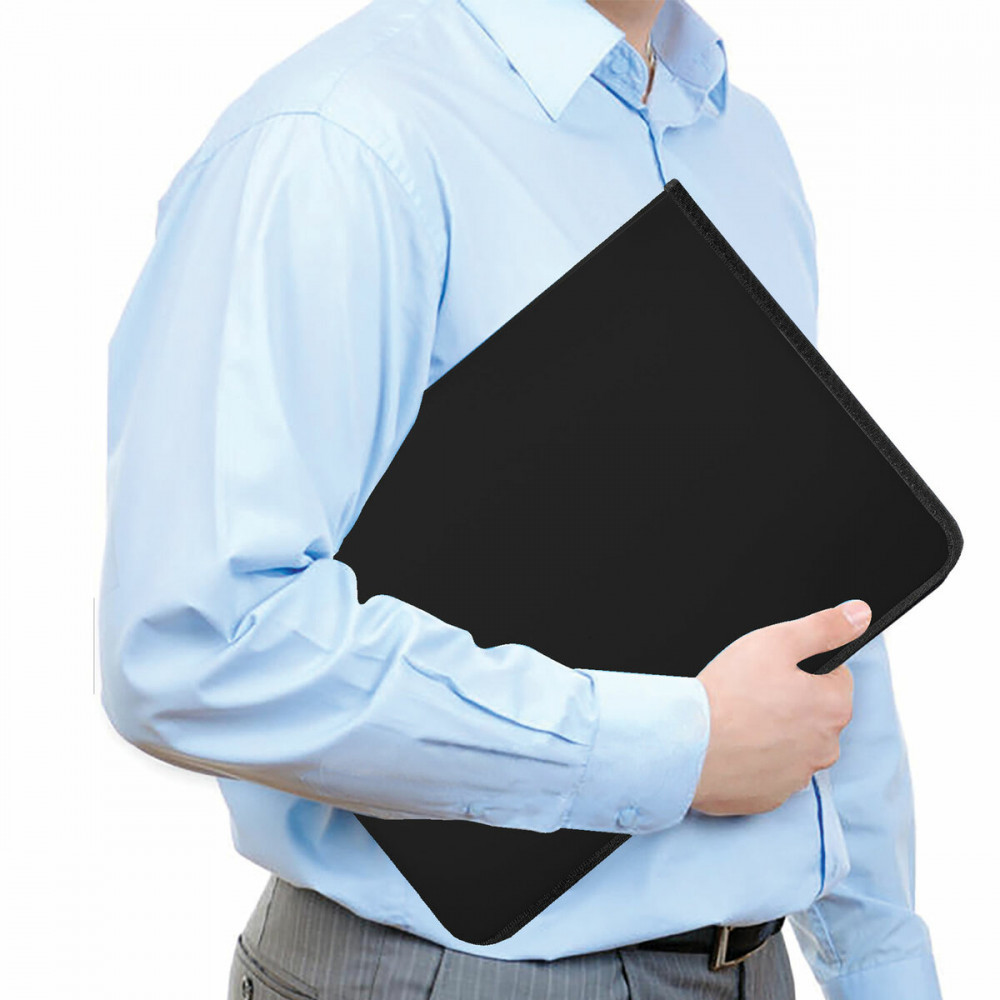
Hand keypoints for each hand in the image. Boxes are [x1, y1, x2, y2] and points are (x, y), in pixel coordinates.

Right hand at [691, 599, 871, 815]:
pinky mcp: (772, 797)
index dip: (803, 670)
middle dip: (793, 703)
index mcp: (833, 707)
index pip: (835, 679)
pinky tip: (734, 745)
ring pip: (795, 745)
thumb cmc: (729, 692)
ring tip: (740, 721)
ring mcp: (798, 776)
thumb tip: (860, 614)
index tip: (773, 672)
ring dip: (776, 734)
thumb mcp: (777, 641)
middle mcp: (826, 748)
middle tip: (753, 694)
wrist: (687, 744)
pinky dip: (757, 760)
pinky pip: (772, 772)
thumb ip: (825, 627)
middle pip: (816, 715)